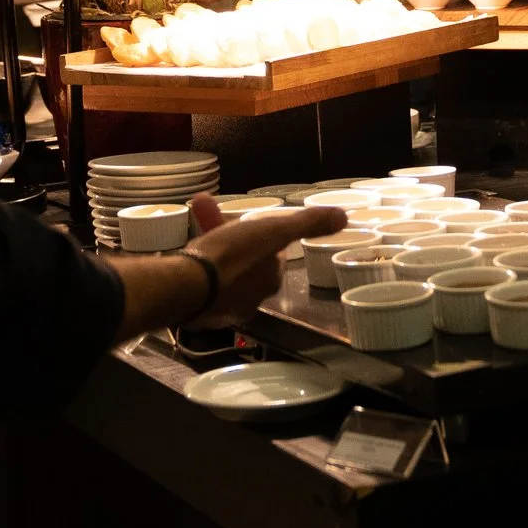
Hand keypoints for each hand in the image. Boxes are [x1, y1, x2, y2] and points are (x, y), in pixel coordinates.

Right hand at [181, 196, 346, 323]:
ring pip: (220, 271)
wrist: (187, 286)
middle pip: (244, 263)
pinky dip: (194, 266)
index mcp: (269, 282)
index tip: (248, 226)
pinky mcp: (195, 310)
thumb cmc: (234, 257)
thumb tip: (343, 217)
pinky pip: (199, 282)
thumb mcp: (274, 231)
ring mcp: (220, 308)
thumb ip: (308, 224)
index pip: (272, 258)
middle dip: (230, 238)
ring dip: (210, 246)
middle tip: (213, 217)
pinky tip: (184, 255)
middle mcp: (248, 300)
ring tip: (196, 226)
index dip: (262, 239)